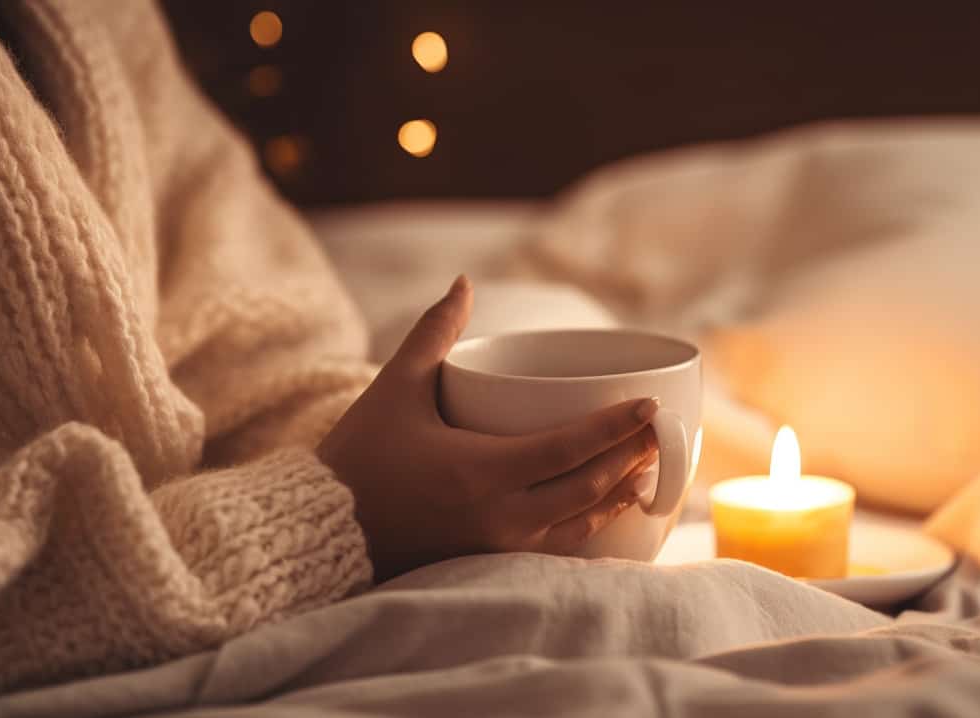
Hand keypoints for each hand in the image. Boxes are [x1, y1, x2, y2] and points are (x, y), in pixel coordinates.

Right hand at [318, 276, 658, 579]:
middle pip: (587, 485)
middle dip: (629, 456)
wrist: (322, 531)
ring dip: (617, 492)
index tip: (649, 405)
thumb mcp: (395, 388)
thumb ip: (434, 333)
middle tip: (657, 429)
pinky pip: (557, 543)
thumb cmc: (357, 457)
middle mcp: (499, 515)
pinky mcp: (489, 558)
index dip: (616, 427)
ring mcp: (497, 544)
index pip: (571, 448)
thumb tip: (463, 282)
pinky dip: (590, 523)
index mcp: (481, 471)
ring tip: (644, 466)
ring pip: (579, 521)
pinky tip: (606, 506)